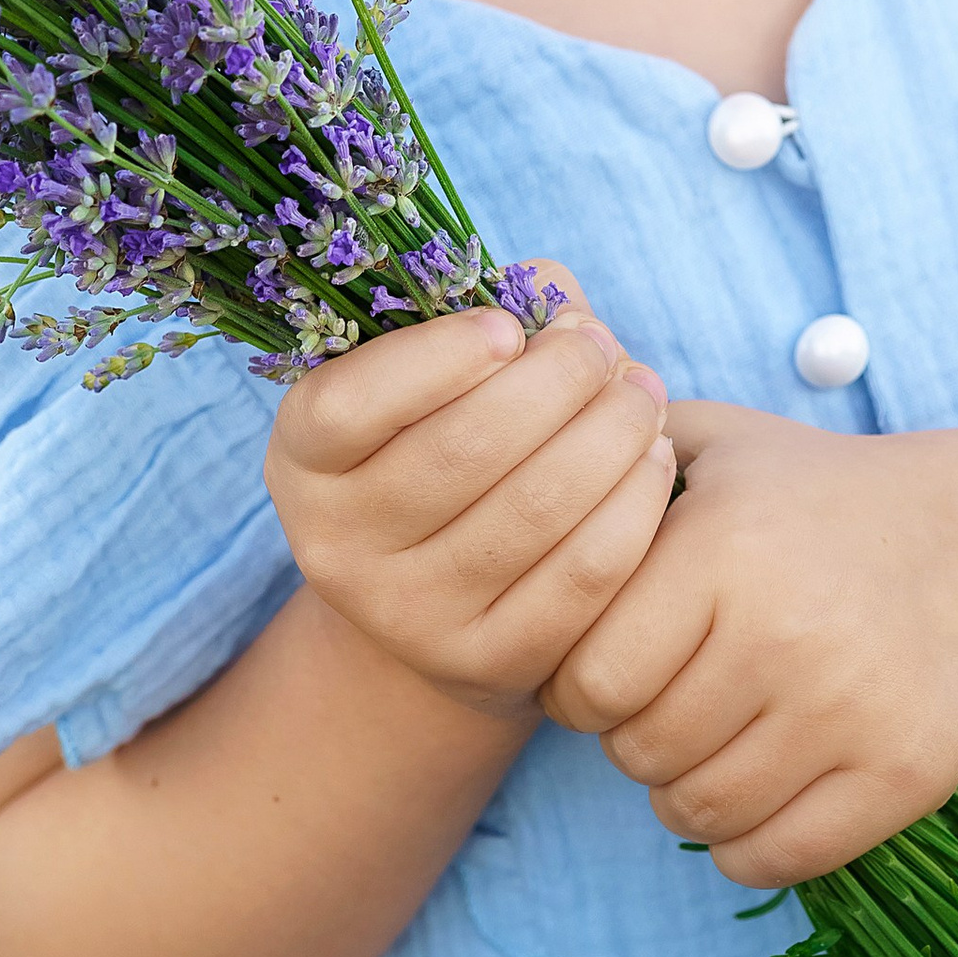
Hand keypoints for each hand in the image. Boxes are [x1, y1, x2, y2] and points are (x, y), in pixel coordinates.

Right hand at [263, 274, 676, 719]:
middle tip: (603, 348)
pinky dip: (634, 506)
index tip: (508, 326)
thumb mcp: (431, 383)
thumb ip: (490, 318)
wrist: (437, 603)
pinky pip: (583, 576)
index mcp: (304, 457)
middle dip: (557, 382)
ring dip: (611, 434)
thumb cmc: (443, 448)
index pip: (350, 404)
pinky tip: (653, 458)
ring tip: (644, 393)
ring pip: (533, 511)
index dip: (436, 357)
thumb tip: (557, 293)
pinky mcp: (488, 663)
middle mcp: (336, 545)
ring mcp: (408, 615)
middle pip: (462, 451)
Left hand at [535, 404, 957, 885]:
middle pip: (635, 751)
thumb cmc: (827, 500)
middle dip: (631, 736)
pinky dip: (746, 841)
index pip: (583, 678)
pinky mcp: (902, 777)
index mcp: (724, 544)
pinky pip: (774, 857)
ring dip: (684, 791)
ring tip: (710, 739)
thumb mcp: (726, 443)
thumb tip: (515, 460)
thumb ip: (612, 445)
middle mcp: (785, 629)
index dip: (576, 684)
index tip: (606, 664)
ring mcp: (849, 711)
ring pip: (698, 811)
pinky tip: (758, 787)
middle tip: (664, 702)